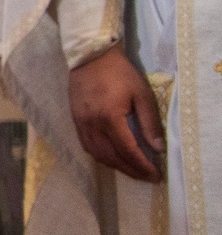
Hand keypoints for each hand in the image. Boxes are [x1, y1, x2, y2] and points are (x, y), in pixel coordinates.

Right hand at [70, 48, 164, 182]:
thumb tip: (158, 148)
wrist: (90, 57)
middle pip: (112, 157)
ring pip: (97, 155)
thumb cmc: (120, 74)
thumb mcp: (141, 95)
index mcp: (110, 118)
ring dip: (115, 166)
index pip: (128, 150)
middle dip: (131, 170)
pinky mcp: (75, 121)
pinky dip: (101, 156)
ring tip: (131, 170)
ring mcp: (81, 124)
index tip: (155, 175)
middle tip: (146, 176)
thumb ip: (150, 123)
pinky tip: (112, 157)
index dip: (142, 166)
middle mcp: (93, 125)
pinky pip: (87, 146)